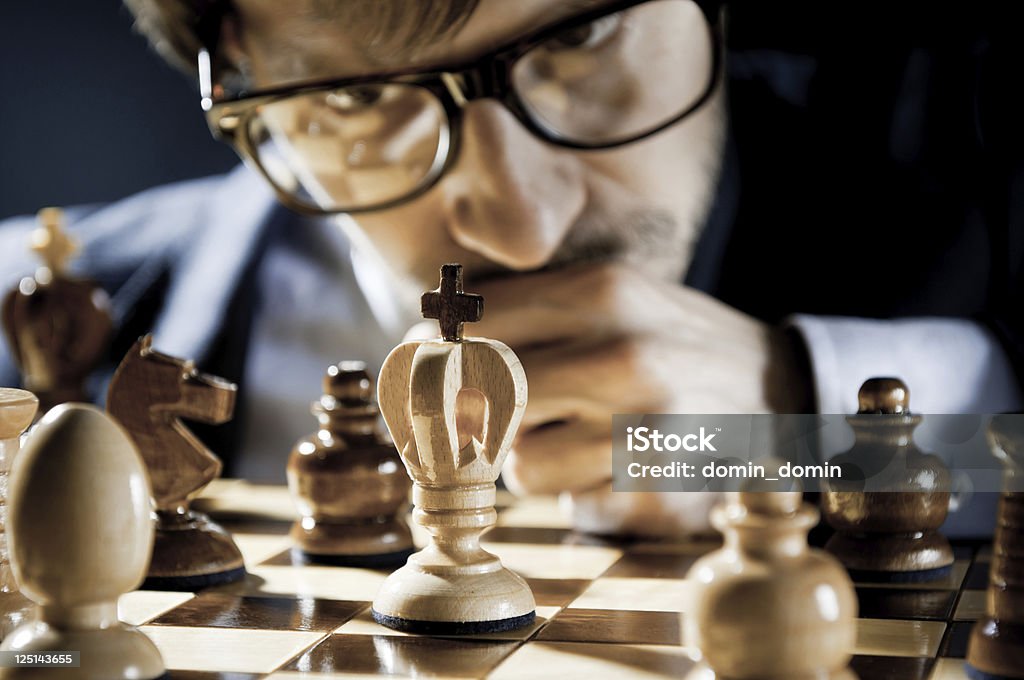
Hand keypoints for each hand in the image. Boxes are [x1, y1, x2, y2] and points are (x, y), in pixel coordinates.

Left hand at [406, 263, 811, 532]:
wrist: (781, 393)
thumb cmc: (672, 341)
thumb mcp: (611, 297)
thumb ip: (524, 313)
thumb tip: (424, 342)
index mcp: (603, 294)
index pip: (471, 330)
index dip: (431, 357)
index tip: (425, 369)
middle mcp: (625, 357)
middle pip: (481, 403)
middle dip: (469, 417)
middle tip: (481, 417)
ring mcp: (649, 432)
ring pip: (520, 469)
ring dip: (528, 463)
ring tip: (568, 441)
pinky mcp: (664, 494)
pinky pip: (573, 508)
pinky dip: (578, 495)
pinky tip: (610, 470)